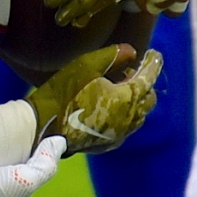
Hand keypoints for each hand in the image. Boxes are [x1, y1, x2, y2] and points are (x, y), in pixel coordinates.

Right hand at [25, 44, 162, 152]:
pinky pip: (126, 128)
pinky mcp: (108, 144)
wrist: (42, 126)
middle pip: (150, 99)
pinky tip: (112, 108)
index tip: (155, 53)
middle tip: (133, 71)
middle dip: (147, 83)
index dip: (154, 63)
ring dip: (137, 101)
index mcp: (127, 98)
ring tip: (121, 88)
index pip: (150, 77)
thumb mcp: (87, 65)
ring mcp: (119, 135)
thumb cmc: (64, 92)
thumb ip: (113, 55)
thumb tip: (132, 52)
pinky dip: (126, 116)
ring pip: (139, 116)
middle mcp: (128, 119)